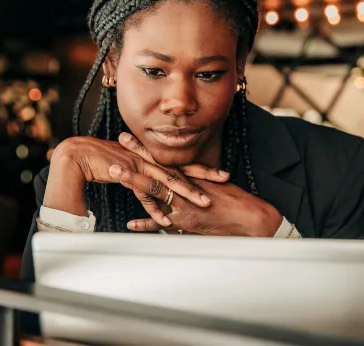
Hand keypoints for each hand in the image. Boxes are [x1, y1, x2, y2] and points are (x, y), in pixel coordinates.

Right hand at [44, 135, 228, 225]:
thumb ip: (149, 174)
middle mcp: (151, 160)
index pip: (184, 163)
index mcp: (154, 158)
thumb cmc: (107, 160)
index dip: (203, 169)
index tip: (223, 173)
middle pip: (183, 169)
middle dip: (205, 176)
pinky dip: (155, 210)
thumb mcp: (134, 166)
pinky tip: (167, 222)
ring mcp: (140, 167)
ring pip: (169, 181)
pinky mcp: (127, 175)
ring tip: (204, 203)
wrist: (81, 154)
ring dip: (187, 193)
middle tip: (225, 180)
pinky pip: (144, 195)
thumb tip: (162, 183)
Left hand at [109, 134, 282, 236]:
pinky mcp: (186, 221)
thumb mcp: (215, 185)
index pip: (163, 159)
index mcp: (191, 177)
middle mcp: (185, 188)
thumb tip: (185, 176)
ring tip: (114, 172)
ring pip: (153, 191)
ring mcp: (183, 204)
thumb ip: (198, 180)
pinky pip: (161, 224)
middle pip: (156, 168)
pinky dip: (146, 224)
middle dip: (136, 155)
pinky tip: (130, 224)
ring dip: (133, 181)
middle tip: (118, 142)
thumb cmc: (235, 200)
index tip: (130, 137)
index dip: (145, 148)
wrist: (248, 216)